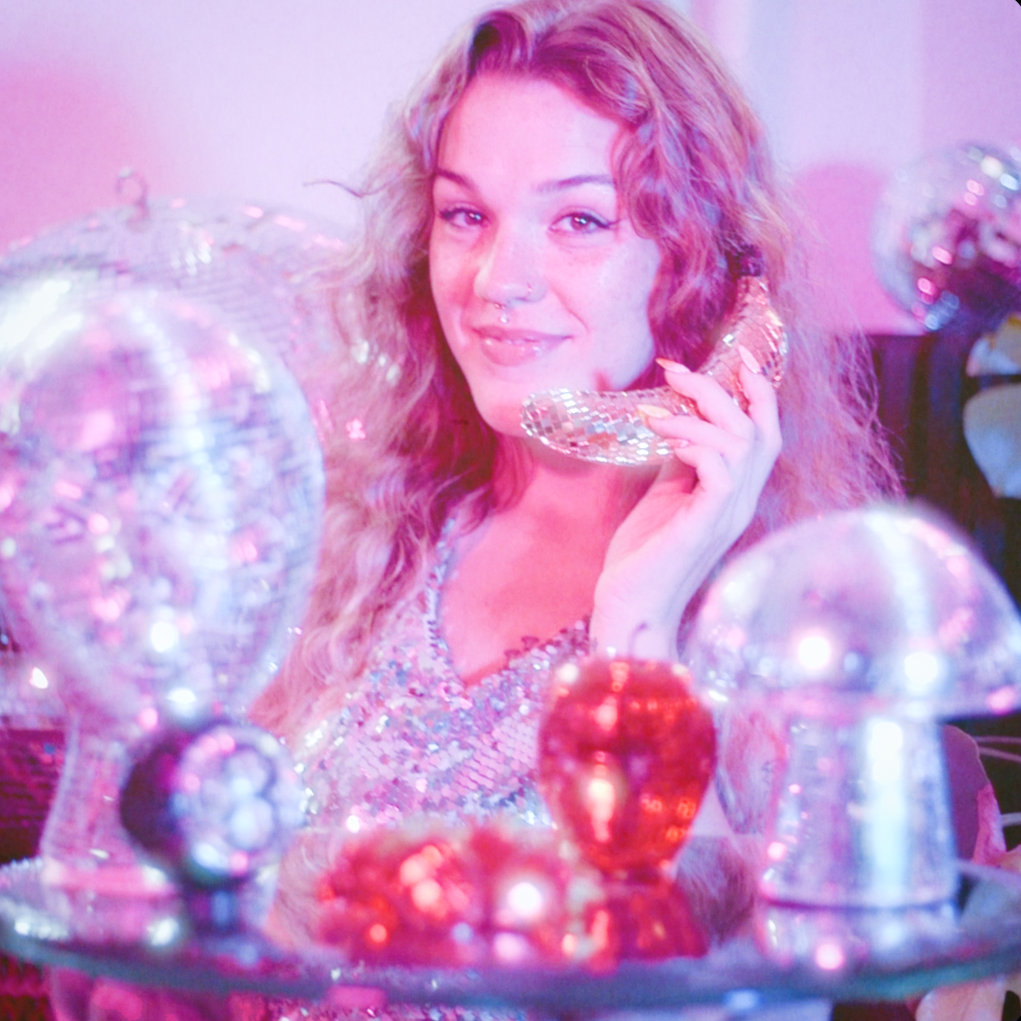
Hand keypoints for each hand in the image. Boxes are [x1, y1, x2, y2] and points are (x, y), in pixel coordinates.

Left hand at [590, 355, 780, 658]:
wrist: (630, 606)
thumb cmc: (645, 554)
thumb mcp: (664, 494)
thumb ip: (679, 460)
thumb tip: (675, 420)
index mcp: (735, 492)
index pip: (765, 432)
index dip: (756, 392)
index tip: (734, 357)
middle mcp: (741, 501)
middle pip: (758, 429)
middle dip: (719, 390)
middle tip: (674, 372)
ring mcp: (726, 515)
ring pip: (741, 444)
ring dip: (695, 417)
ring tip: (652, 414)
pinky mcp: (705, 526)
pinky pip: (720, 473)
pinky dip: (696, 446)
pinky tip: (667, 442)